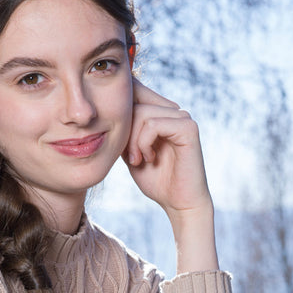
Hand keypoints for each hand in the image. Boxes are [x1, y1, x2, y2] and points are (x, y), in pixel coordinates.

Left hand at [123, 78, 212, 218]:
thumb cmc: (155, 179)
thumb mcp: (130, 150)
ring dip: (133, 141)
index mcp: (160, 113)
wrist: (178, 202)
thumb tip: (104, 108)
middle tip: (131, 157)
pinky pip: (153, 124)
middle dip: (125, 131)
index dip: (118, 108)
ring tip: (138, 160)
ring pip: (142, 113)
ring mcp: (182, 117)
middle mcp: (172, 111)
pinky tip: (149, 158)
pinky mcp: (188, 128)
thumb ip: (123, 129)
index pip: (135, 90)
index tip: (118, 140)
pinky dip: (144, 143)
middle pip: (135, 101)